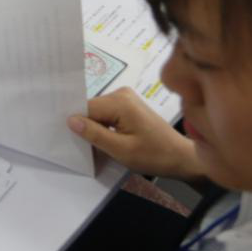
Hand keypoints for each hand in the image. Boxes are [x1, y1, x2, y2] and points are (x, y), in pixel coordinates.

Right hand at [67, 88, 200, 178]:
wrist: (181, 157)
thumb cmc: (154, 155)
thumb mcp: (121, 150)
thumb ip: (95, 134)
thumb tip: (70, 120)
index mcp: (119, 101)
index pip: (85, 108)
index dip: (77, 124)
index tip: (72, 141)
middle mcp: (121, 93)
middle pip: (91, 109)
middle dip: (88, 127)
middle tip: (89, 148)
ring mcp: (127, 98)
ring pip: (98, 112)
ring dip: (97, 128)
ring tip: (102, 146)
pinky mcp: (130, 105)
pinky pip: (108, 114)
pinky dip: (105, 127)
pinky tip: (110, 140)